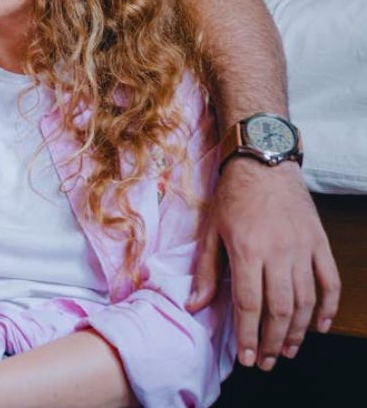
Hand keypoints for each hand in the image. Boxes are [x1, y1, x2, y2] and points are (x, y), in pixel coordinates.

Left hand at [187, 158, 339, 369]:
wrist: (264, 162)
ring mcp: (302, 248)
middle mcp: (278, 252)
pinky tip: (319, 326)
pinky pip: (330, 281)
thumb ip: (206, 271)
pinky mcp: (319, 242)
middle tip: (265, 361)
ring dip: (297, 331)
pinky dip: (328, 306)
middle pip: (280, 309)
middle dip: (272, 341)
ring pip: (306, 301)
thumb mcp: (210, 230)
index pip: (249, 304)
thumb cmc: (232, 196)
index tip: (246, 357)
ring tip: (286, 350)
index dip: (248, 335)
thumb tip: (195, 305)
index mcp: (246, 250)